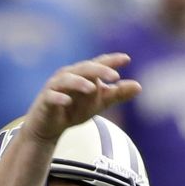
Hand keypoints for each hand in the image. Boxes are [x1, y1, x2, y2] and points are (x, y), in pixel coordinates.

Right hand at [23, 54, 140, 144]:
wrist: (49, 127)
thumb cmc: (74, 109)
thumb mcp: (99, 102)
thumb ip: (117, 94)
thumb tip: (139, 86)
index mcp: (83, 73)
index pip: (98, 63)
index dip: (111, 60)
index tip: (126, 59)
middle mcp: (69, 75)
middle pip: (85, 68)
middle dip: (99, 70)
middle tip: (115, 76)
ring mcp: (55, 86)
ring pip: (67, 80)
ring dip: (80, 83)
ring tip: (93, 88)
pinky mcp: (45, 100)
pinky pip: (52, 96)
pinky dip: (59, 97)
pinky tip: (67, 101)